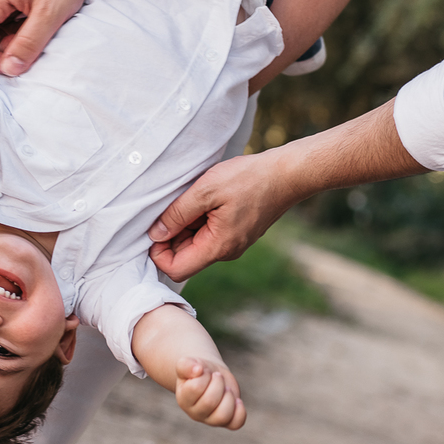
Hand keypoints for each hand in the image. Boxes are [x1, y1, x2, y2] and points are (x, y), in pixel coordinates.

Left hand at [149, 149, 294, 281]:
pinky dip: (198, 220)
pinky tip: (202, 199)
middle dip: (170, 237)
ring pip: (195, 245)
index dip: (158, 253)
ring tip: (190, 199)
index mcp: (218, 247)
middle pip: (184, 258)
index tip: (154, 228)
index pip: (176, 269)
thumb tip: (155, 234)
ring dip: (185, 226)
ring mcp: (233, 243)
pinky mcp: (237, 233)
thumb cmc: (249, 179)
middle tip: (172, 207)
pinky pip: (209, 235)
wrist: (288, 174)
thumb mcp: (206, 190)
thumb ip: (177, 213)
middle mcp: (226, 252)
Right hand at [175, 357, 245, 429]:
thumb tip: (197, 369)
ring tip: (227, 389)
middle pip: (209, 402)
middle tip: (217, 377)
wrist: (210, 375)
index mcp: (184, 400)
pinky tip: (237, 400)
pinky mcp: (227, 421)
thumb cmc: (198, 370)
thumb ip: (186, 365)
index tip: (204, 371)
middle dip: (218, 383)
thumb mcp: (188, 363)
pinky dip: (240, 412)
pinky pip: (236, 423)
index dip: (204, 375)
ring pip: (222, 415)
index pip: (195, 388)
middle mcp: (196, 413)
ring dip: (228, 397)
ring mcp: (211, 420)